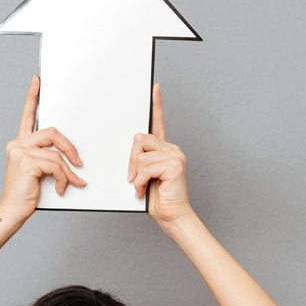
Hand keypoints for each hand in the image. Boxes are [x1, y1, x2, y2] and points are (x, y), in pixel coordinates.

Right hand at [0, 75, 84, 222]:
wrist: (12, 213)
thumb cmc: (26, 195)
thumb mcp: (40, 173)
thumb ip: (50, 160)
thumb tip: (72, 159)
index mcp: (19, 144)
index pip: (26, 115)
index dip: (32, 97)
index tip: (37, 81)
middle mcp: (16, 144)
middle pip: (51, 133)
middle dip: (69, 147)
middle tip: (79, 163)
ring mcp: (19, 152)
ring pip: (56, 153)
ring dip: (69, 171)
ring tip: (73, 183)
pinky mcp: (26, 162)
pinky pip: (56, 165)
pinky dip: (65, 179)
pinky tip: (62, 189)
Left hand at [129, 83, 192, 226]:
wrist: (171, 217)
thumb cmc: (156, 199)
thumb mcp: (141, 176)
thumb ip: (138, 160)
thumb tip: (133, 152)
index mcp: (163, 149)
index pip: (157, 122)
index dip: (156, 104)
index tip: (154, 87)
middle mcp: (171, 148)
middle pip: (139, 138)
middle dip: (131, 160)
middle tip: (133, 178)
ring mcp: (175, 155)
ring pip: (140, 154)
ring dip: (135, 174)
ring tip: (142, 186)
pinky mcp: (175, 164)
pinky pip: (145, 166)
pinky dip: (139, 181)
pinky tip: (144, 189)